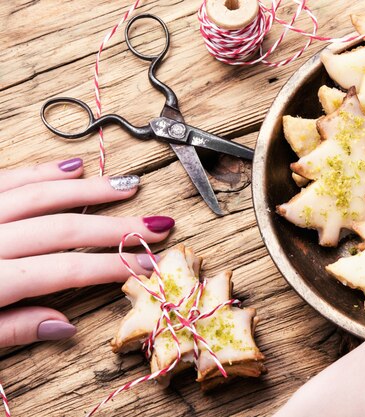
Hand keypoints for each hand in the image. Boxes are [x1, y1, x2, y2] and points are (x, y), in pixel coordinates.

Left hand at [0, 158, 174, 347]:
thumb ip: (12, 330)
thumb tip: (64, 326)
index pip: (65, 270)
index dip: (111, 266)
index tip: (148, 263)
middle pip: (63, 228)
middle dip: (116, 227)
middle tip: (157, 225)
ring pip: (41, 195)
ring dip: (90, 190)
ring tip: (127, 187)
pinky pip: (9, 178)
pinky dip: (42, 171)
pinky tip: (72, 167)